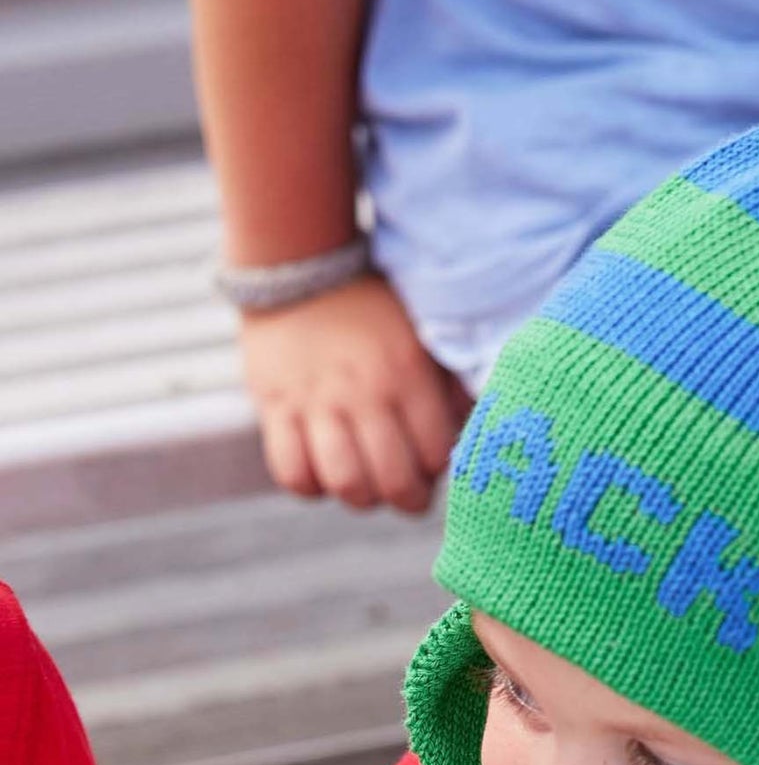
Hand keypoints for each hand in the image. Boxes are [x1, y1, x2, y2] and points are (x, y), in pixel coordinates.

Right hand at [239, 273, 472, 512]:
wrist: (298, 264)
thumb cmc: (373, 309)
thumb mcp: (423, 334)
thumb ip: (451, 382)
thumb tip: (477, 428)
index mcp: (409, 373)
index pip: (436, 454)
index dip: (440, 472)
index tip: (434, 465)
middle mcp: (365, 391)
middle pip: (394, 480)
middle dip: (407, 500)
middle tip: (407, 492)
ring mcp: (317, 401)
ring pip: (344, 482)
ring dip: (361, 498)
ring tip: (367, 487)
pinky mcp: (275, 406)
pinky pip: (291, 471)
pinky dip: (310, 486)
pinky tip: (322, 473)